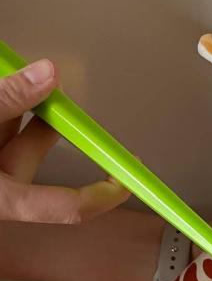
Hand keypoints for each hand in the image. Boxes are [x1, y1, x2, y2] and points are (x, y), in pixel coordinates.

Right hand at [0, 59, 128, 222]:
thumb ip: (9, 99)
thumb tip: (48, 75)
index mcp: (4, 201)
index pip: (71, 207)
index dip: (105, 194)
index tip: (129, 178)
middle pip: (33, 153)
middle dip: (45, 114)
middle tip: (52, 81)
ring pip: (12, 139)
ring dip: (19, 106)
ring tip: (16, 73)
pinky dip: (3, 108)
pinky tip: (4, 82)